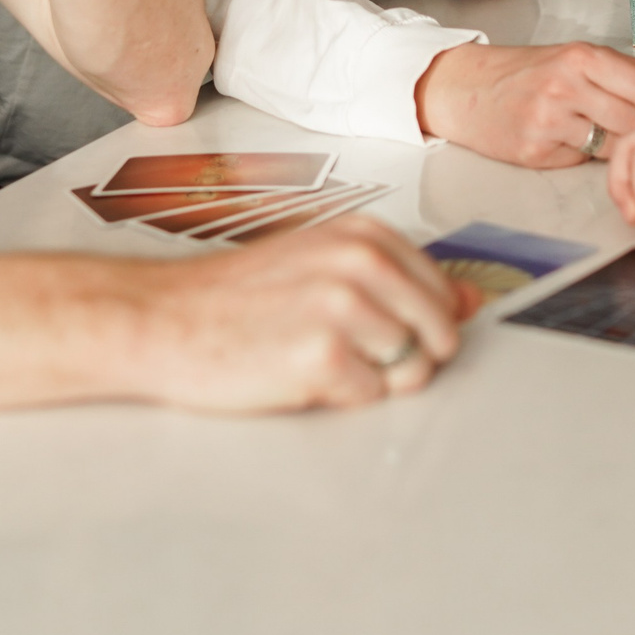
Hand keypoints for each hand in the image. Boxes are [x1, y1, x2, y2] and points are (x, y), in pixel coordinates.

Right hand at [119, 215, 461, 410]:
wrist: (164, 318)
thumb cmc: (236, 296)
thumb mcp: (323, 264)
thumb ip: (401, 279)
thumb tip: (470, 299)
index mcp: (365, 236)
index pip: (444, 293)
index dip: (418, 324)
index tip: (379, 327)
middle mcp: (360, 263)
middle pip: (440, 335)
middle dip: (406, 357)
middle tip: (348, 352)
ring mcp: (343, 309)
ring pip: (410, 371)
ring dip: (370, 378)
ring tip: (316, 358)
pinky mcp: (323, 358)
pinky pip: (370, 398)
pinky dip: (340, 397)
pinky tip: (298, 374)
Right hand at [415, 40, 634, 166]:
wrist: (465, 89)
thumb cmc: (525, 72)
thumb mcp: (577, 58)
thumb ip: (632, 71)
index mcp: (580, 56)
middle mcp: (566, 85)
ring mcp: (549, 121)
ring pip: (615, 144)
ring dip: (620, 145)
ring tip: (607, 135)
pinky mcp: (536, 151)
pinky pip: (584, 160)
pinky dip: (588, 155)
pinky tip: (574, 141)